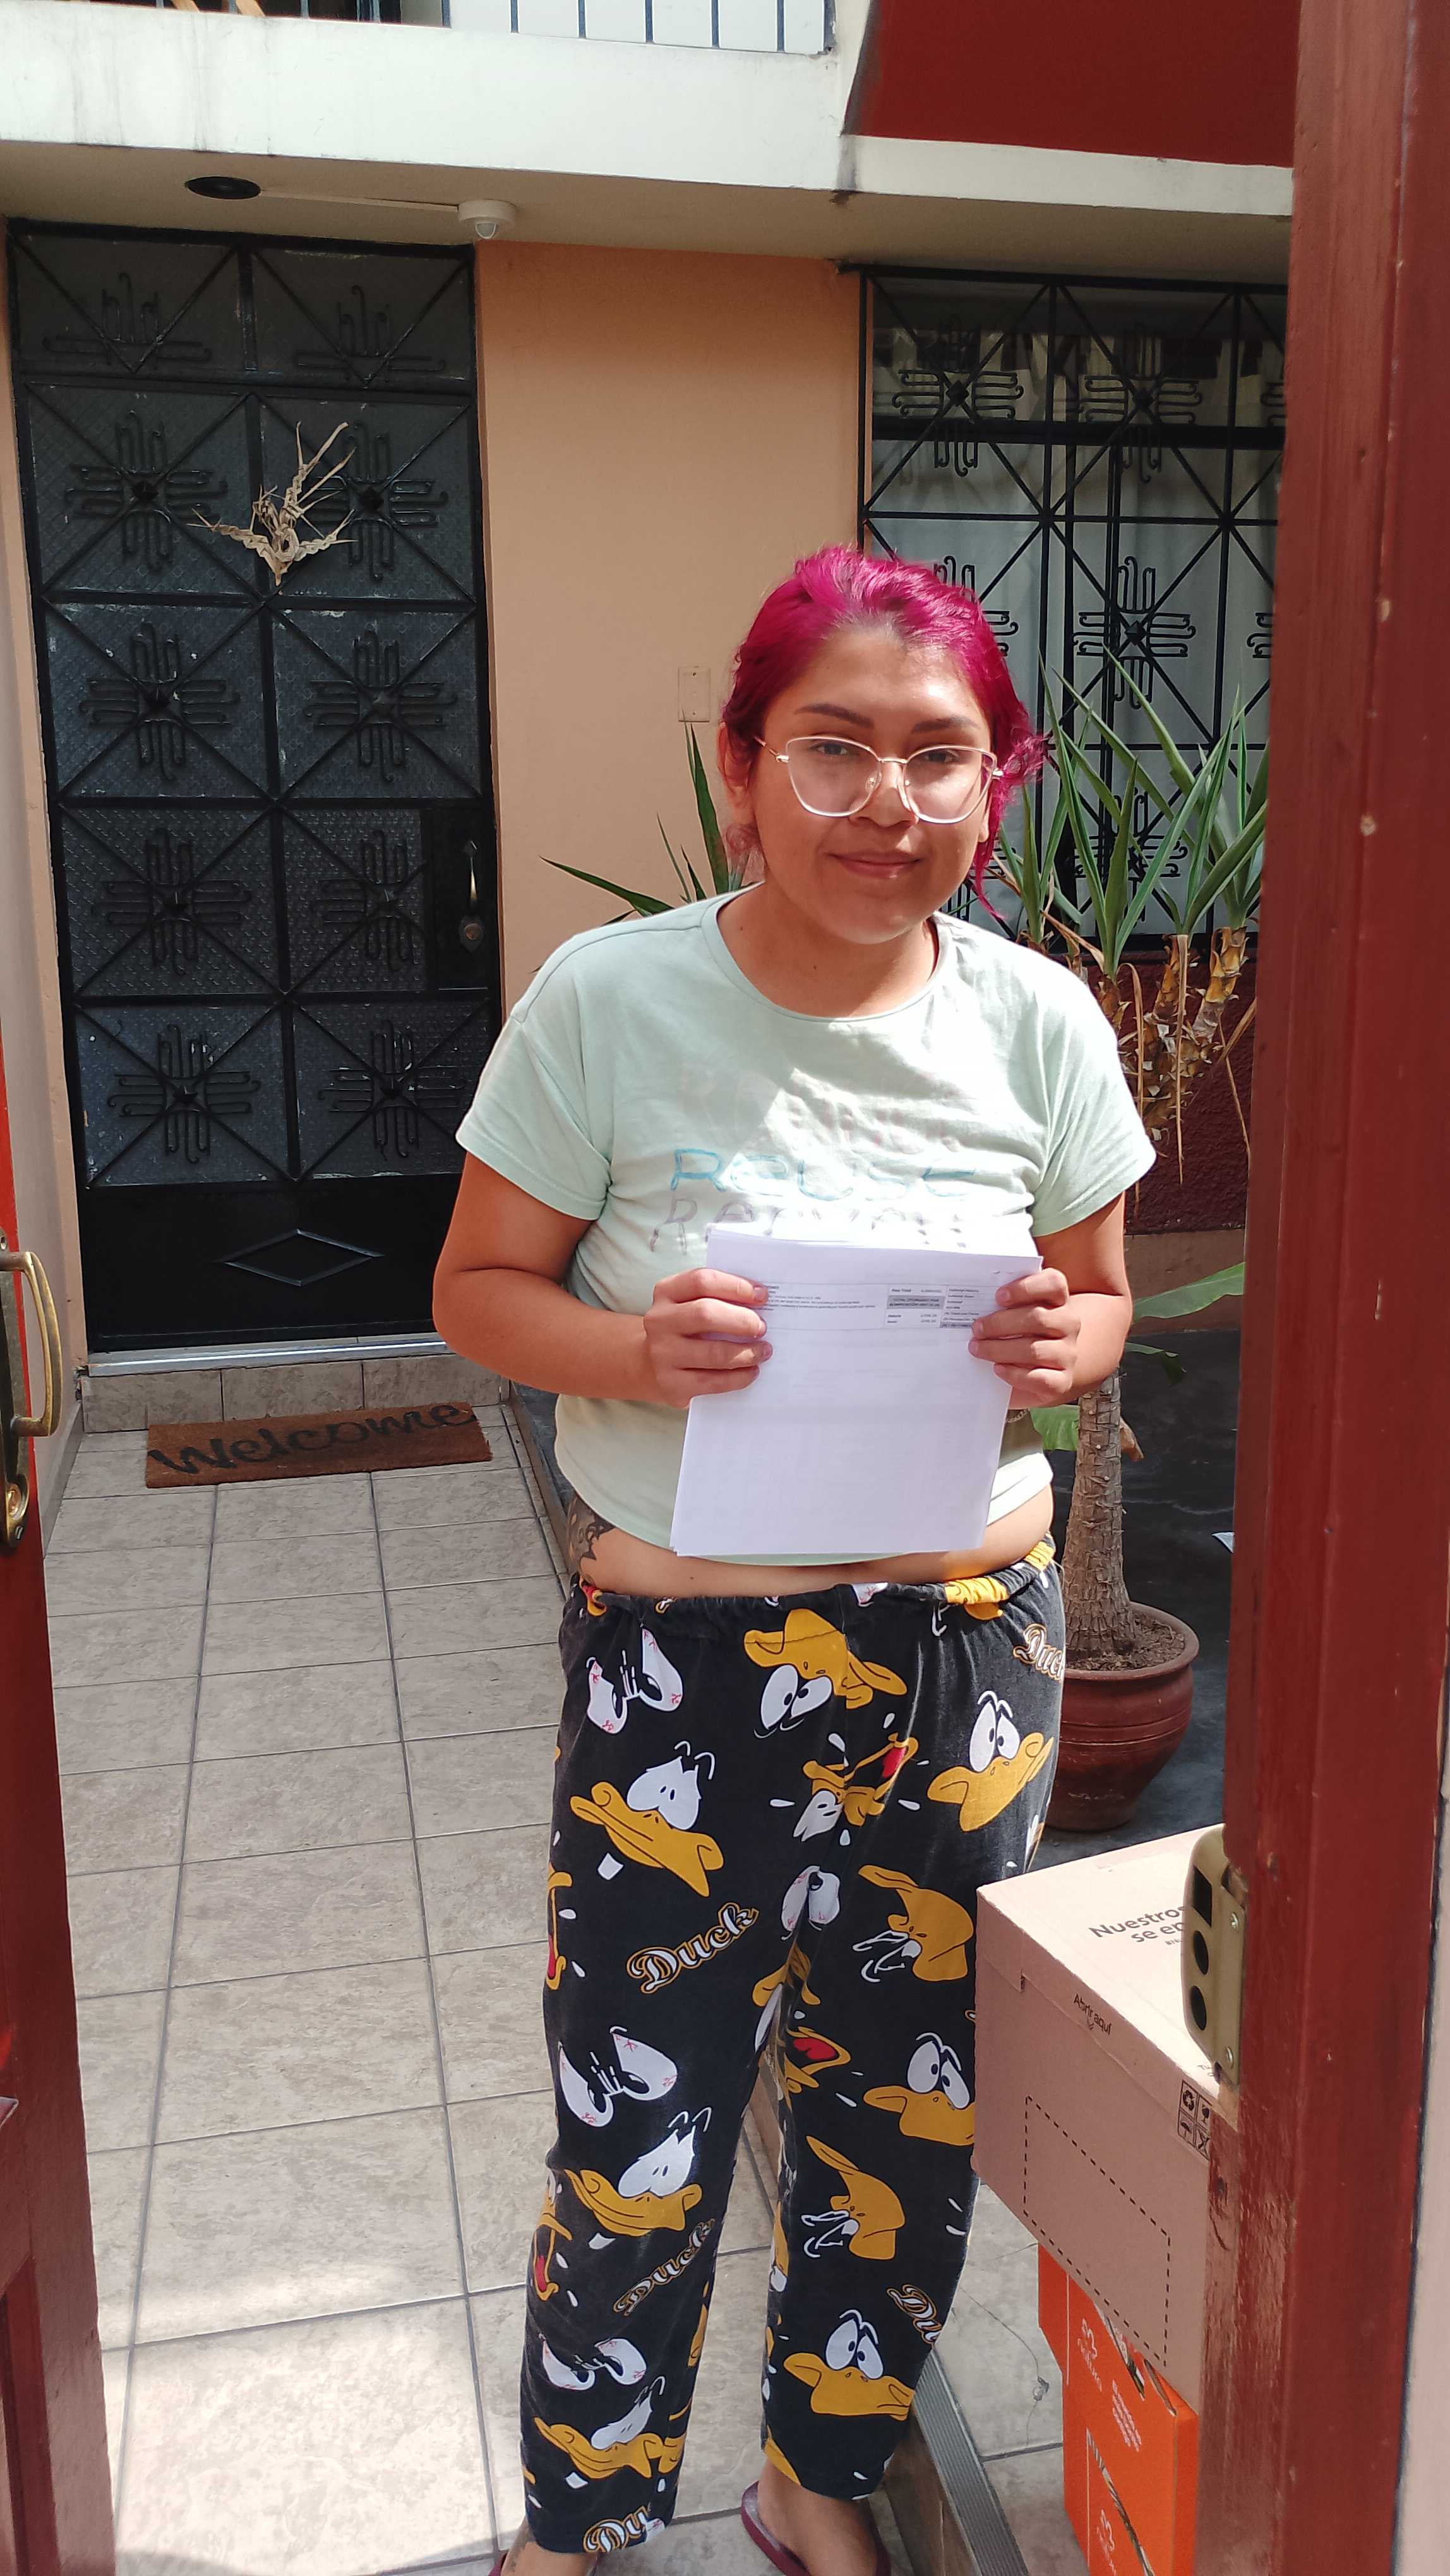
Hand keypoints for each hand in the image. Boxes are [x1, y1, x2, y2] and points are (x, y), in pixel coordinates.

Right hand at [641, 1268, 770, 1408]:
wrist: (648, 1364)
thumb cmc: (683, 1328)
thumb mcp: (689, 1304)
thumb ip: (718, 1298)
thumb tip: (759, 1302)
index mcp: (666, 1292)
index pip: (702, 1281)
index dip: (736, 1287)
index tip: (762, 1295)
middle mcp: (659, 1321)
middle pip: (705, 1314)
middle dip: (742, 1320)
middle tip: (762, 1327)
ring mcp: (662, 1354)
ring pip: (713, 1353)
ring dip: (747, 1353)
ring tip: (763, 1351)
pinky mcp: (670, 1384)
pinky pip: (713, 1382)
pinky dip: (739, 1377)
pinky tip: (751, 1371)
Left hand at [969, 1268, 1079, 1406]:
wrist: (1038, 1372)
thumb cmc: (1019, 1336)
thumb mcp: (1013, 1316)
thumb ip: (1002, 1306)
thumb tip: (973, 1303)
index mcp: (1058, 1301)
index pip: (1054, 1284)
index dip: (1026, 1288)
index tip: (998, 1296)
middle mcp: (1068, 1324)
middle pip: (1038, 1318)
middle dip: (1001, 1323)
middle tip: (976, 1328)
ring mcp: (1067, 1354)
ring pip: (1035, 1350)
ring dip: (1000, 1350)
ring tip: (977, 1348)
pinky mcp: (1061, 1381)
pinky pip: (1039, 1378)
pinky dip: (1014, 1374)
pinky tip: (997, 1368)